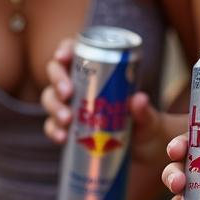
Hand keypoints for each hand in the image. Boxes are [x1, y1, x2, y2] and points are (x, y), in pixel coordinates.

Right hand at [42, 38, 171, 172]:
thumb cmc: (145, 122)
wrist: (143, 149)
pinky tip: (61, 138)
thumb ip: (144, 110)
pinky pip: (52, 126)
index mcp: (96, 68)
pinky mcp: (67, 128)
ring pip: (51, 99)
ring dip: (54, 107)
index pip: (73, 50)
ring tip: (67, 119)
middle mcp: (78, 83)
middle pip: (56, 72)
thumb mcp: (148, 116)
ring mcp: (70, 105)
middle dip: (58, 80)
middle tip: (67, 93)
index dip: (64, 50)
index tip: (64, 57)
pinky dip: (54, 130)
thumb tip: (139, 99)